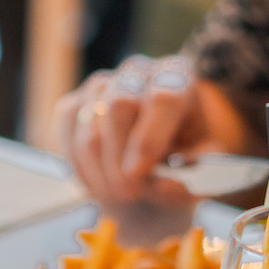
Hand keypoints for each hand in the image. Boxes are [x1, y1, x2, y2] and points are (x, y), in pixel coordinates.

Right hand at [53, 54, 252, 205]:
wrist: (156, 156)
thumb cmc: (183, 160)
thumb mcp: (203, 169)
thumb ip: (194, 178)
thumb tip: (167, 186)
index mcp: (177, 77)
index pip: (162, 98)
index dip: (149, 140)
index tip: (139, 176)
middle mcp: (137, 72)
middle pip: (118, 105)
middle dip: (119, 159)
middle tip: (127, 194)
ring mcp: (100, 85)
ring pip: (88, 128)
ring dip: (100, 173)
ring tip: (117, 196)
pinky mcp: (73, 104)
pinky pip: (66, 137)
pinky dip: (80, 170)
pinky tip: (99, 184)